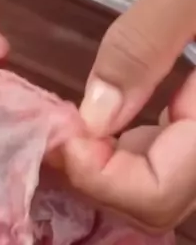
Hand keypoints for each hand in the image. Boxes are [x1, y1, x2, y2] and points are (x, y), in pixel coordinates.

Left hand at [61, 0, 195, 230]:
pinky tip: (138, 100)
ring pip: (171, 183)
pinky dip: (147, 139)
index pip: (158, 195)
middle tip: (63, 125)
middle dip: (102, 171)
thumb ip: (144, 44)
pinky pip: (184, 153)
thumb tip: (94, 114)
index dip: (98, 176)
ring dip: (121, 159)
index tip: (61, 131)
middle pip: (161, 201)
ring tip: (91, 113)